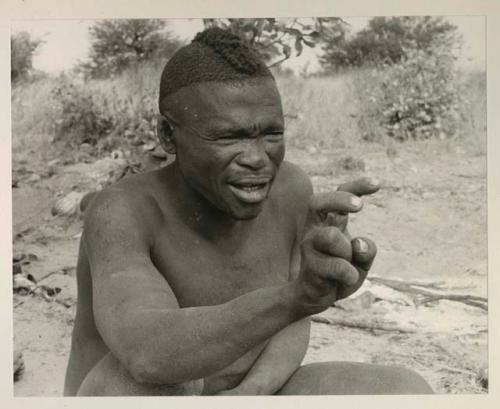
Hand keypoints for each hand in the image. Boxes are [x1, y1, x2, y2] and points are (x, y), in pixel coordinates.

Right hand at [297, 178, 378, 310]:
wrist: (314, 297)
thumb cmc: (339, 273)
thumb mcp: (361, 261)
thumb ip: (367, 251)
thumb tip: (360, 243)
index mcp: (329, 222)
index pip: (339, 196)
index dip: (357, 186)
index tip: (377, 184)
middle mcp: (315, 229)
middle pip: (318, 202)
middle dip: (339, 199)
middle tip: (359, 206)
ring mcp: (310, 247)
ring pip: (330, 236)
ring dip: (346, 251)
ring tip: (348, 264)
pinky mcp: (310, 266)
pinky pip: (336, 265)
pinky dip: (349, 273)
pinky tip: (348, 278)